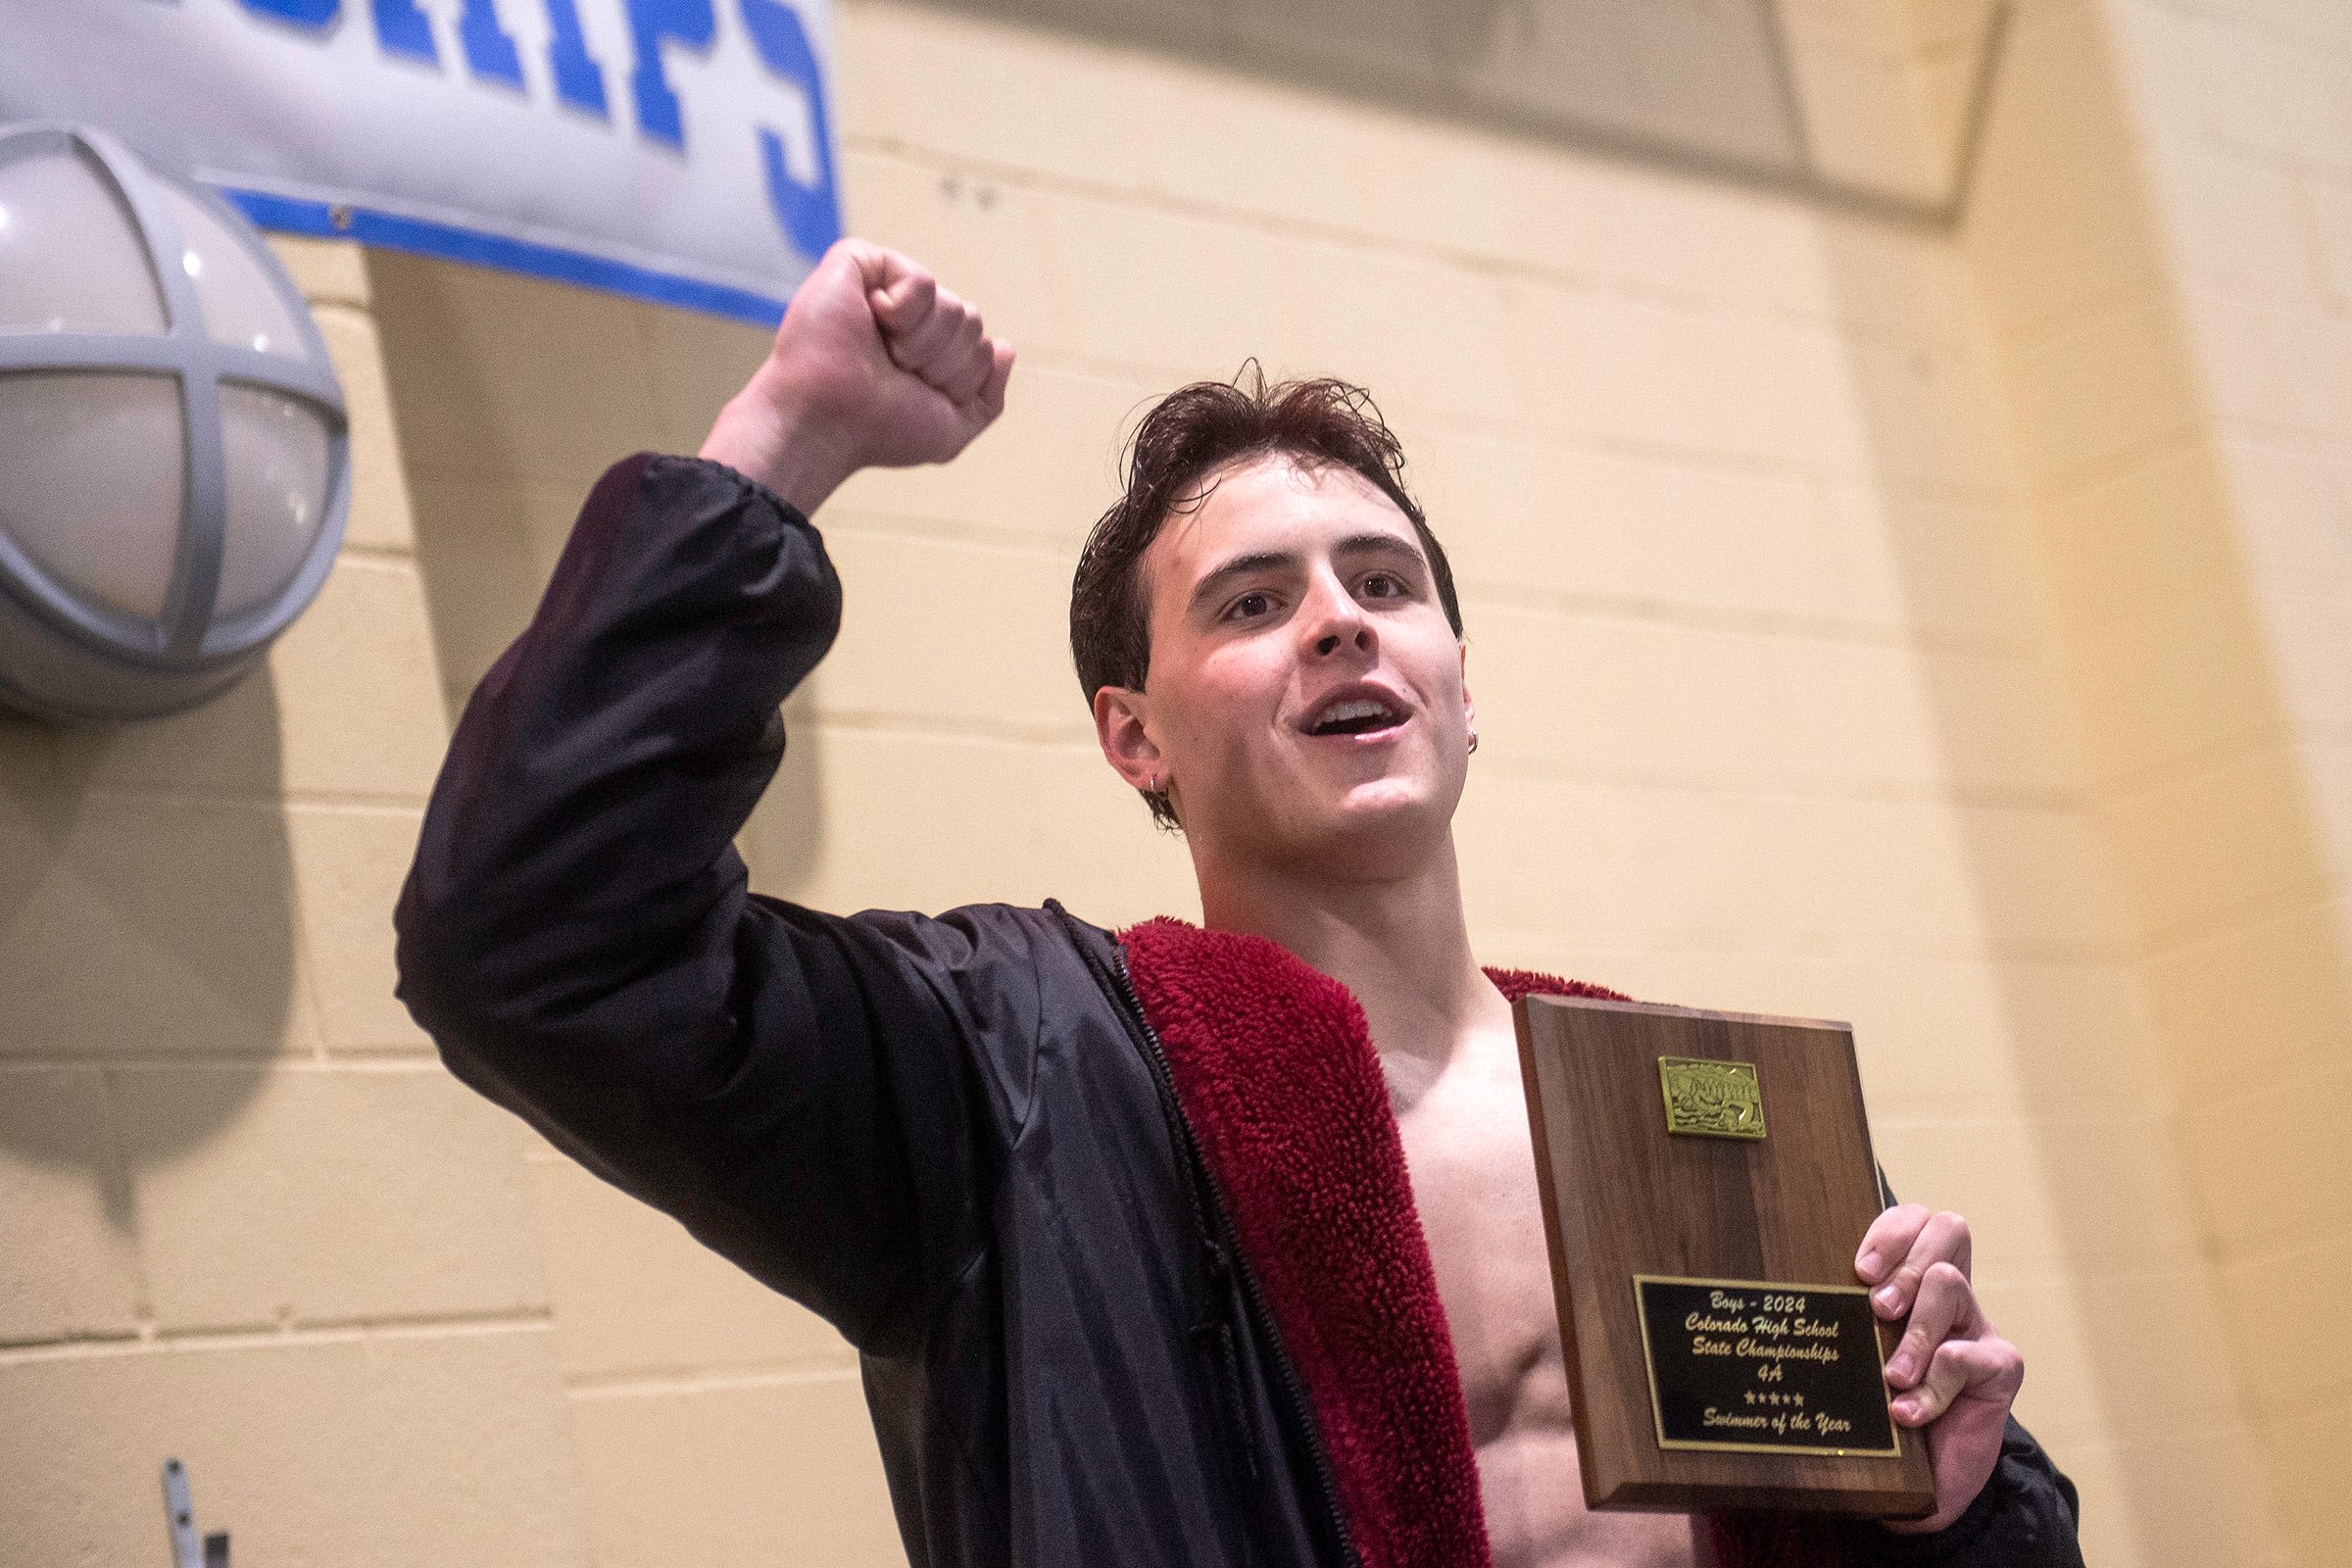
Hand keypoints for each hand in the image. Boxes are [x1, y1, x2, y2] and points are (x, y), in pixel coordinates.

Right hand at [699, 239, 1014, 513]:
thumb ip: (988, 397)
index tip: (915, 394)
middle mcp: (908, 315)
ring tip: (881, 354)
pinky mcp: (859, 263)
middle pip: (971, 322)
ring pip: (953, 306)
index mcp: (927, 346)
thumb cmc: (877, 430)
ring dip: (923, 344)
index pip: (981, 347)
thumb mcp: (950, 430)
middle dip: (944, 361)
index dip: (959, 380)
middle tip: (896, 374)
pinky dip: (904, 313)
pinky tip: (872, 322)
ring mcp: (884, 286)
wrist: (827, 423)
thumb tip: (1005, 348)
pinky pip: (921, 281)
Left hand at [1854, 1205, 2023, 1533]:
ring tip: (1893, 1375)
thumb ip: (1835, 1328)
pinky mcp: (2000, 1369)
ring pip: (1951, 1284)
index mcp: (1910, 1283)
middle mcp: (1946, 1297)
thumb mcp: (1849, 1364)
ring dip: (1916, 1328)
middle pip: (1946, 1228)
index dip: (1889, 1231)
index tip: (1859, 1269)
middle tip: (1878, 1309)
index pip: (1912, 1221)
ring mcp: (1976, 1330)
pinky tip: (1907, 1413)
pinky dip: (1934, 1387)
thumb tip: (1781, 1303)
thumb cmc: (1875, 1419)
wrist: (1921, 1486)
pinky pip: (1969, 1356)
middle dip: (1906, 1262)